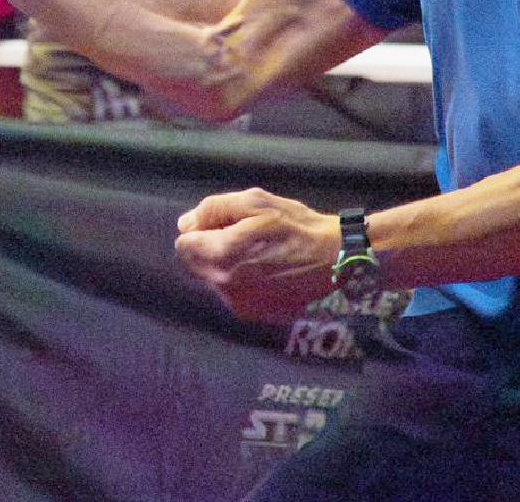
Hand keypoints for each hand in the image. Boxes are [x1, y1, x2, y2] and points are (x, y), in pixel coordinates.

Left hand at [173, 187, 336, 321]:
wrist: (336, 260)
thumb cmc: (296, 226)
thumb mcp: (255, 202)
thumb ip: (213, 210)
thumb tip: (186, 224)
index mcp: (222, 257)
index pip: (183, 245)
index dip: (201, 231)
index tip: (226, 225)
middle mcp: (225, 288)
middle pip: (196, 264)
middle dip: (210, 248)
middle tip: (245, 237)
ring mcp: (240, 306)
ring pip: (214, 279)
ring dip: (226, 265)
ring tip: (261, 254)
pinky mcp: (254, 316)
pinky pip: (233, 293)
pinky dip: (242, 281)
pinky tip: (268, 270)